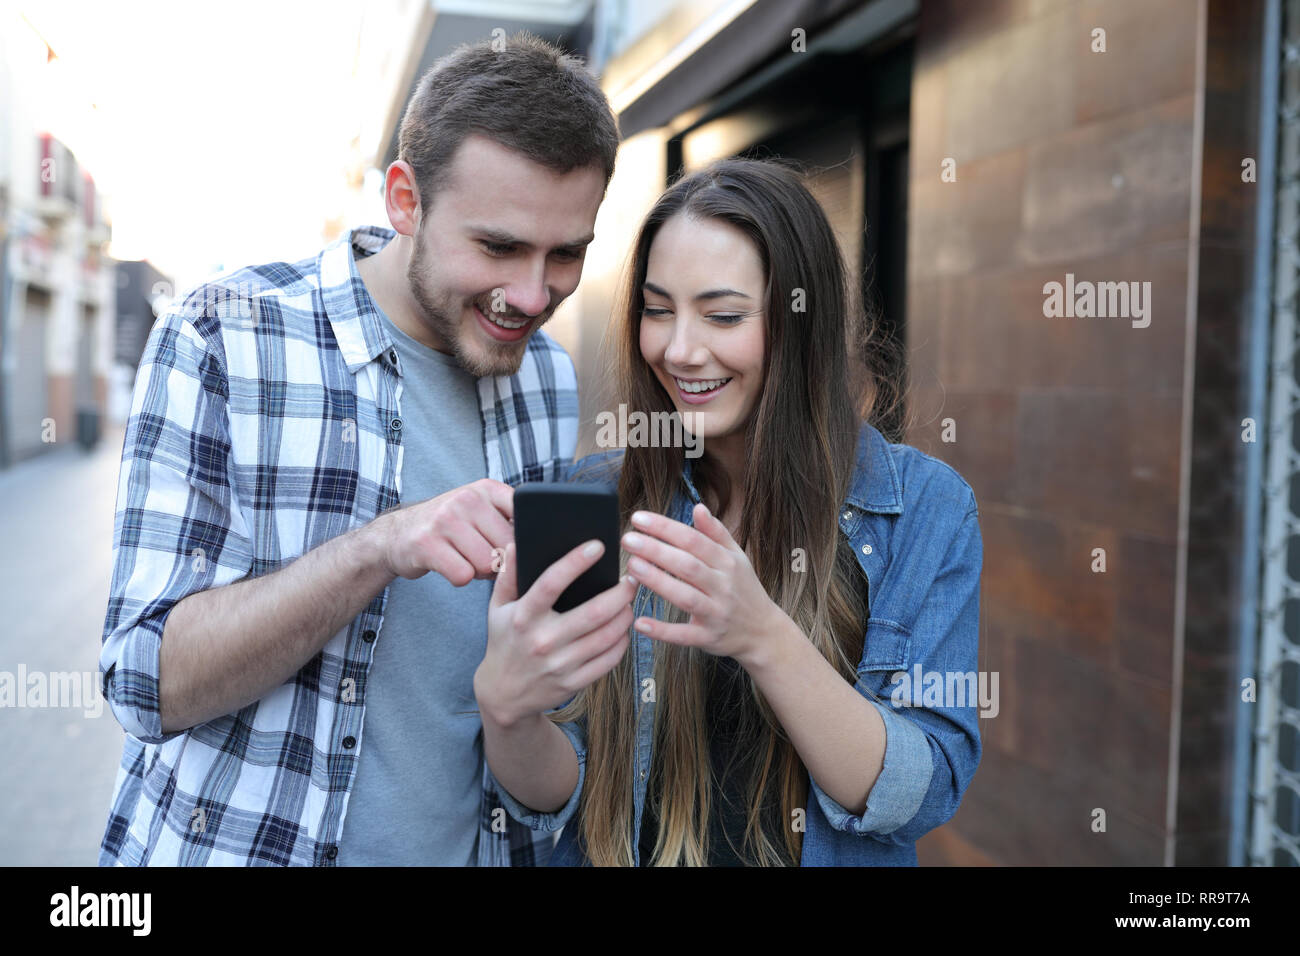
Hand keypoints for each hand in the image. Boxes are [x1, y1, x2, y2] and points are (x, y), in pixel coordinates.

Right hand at [378, 478, 514, 585]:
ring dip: (479, 572)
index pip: (525, 516)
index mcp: (487, 489)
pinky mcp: (426, 544)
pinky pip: (463, 576)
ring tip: (465, 559)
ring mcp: (445, 520)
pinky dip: (460, 578)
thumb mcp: (480, 509)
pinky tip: (450, 566)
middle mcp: (466, 499)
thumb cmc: (449, 526)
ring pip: (487, 564)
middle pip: (508, 547)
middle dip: (500, 561)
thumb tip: (541, 543)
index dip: (522, 540)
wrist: (397, 533)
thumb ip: (510, 518)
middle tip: (482, 555)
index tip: (512, 545)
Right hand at [475, 539, 637, 727]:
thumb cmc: (505, 641)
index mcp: (524, 617)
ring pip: (608, 636)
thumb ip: (508, 575)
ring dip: (625, 615)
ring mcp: (561, 664)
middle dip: (620, 592)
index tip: (598, 546)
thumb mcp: (498, 608)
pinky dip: (622, 640)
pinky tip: (623, 628)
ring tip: (629, 601)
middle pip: (594, 612)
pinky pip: (609, 659)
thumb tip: (516, 543)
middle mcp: (543, 641)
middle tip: (632, 579)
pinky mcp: (574, 682)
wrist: (504, 694)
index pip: (551, 583)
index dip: (575, 562)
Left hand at [621, 503, 783, 666]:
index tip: (639, 519)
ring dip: (657, 581)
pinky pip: (683, 635)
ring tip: (632, 566)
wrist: (764, 632)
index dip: (665, 528)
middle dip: (656, 550)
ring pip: (685, 596)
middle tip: (628, 540)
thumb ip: (716, 533)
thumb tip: (698, 507)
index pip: (693, 540)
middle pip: (687, 565)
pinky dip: (662, 630)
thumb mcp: (737, 557)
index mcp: (728, 563)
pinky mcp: (707, 637)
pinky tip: (640, 622)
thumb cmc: (744, 589)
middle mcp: (723, 586)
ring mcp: (716, 613)